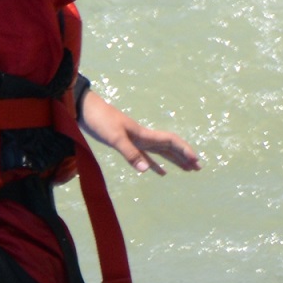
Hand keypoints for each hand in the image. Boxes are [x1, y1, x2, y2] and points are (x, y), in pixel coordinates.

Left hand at [79, 86, 202, 173]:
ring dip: (174, 160)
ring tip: (187, 170)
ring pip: (160, 152)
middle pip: (170, 147)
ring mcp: (135, 140)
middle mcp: (143, 137)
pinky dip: (154, 164)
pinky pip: (145, 156)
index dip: (184, 150)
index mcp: (144, 134)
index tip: (195, 161)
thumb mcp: (114, 137)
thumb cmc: (99, 121)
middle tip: (198, 168)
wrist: (84, 110)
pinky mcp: (125, 144)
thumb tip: (146, 171)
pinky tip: (160, 172)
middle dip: (184, 157)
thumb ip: (129, 153)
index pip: (170, 141)